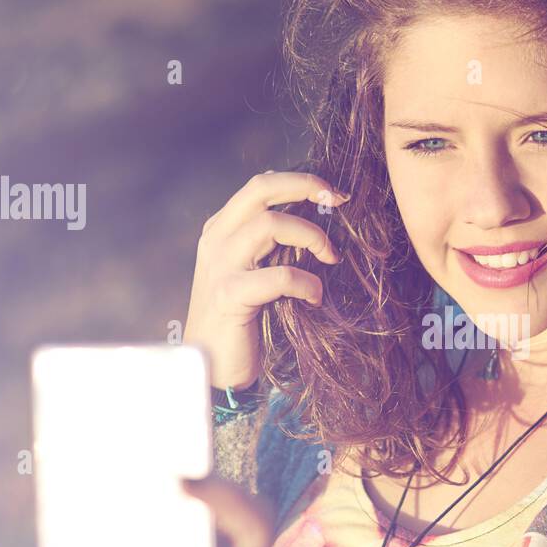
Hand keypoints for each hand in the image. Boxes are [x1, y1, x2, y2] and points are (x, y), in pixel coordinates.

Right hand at [184, 170, 345, 388]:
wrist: (208, 364)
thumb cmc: (238, 320)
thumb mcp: (251, 273)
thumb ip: (269, 248)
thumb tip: (314, 227)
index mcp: (221, 229)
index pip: (260, 186)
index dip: (300, 182)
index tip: (334, 193)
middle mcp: (216, 240)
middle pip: (260, 189)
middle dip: (305, 186)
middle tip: (338, 200)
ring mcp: (220, 266)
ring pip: (270, 224)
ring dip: (311, 236)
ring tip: (331, 257)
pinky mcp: (230, 296)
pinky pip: (279, 276)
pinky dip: (307, 283)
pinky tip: (315, 297)